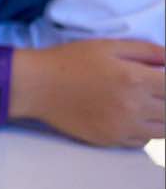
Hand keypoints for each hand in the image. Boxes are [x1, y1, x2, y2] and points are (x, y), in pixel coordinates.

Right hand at [10, 38, 165, 147]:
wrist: (37, 85)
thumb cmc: (70, 61)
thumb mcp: (108, 46)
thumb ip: (145, 50)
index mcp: (135, 79)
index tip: (160, 79)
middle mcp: (134, 106)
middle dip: (165, 100)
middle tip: (152, 91)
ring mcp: (122, 127)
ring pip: (162, 131)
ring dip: (160, 118)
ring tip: (146, 106)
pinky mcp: (110, 140)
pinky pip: (141, 142)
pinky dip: (144, 131)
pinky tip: (131, 118)